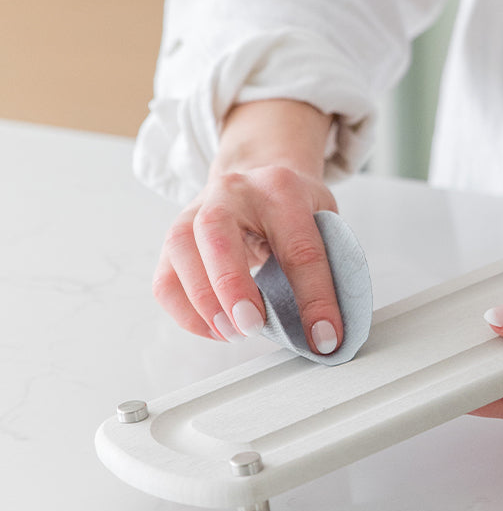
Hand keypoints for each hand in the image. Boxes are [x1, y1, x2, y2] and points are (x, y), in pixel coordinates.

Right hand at [152, 99, 343, 353]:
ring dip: (204, 303)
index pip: (300, 248)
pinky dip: (186, 312)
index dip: (315, 298)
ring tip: (233, 334)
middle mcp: (231, 193)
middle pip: (217, 235)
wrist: (258, 174)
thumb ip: (328, 261)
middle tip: (253, 328)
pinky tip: (214, 329)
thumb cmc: (293, 205)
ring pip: (181, 252)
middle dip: (233, 288)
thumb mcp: (323, 218)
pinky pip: (165, 279)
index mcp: (282, 189)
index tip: (325, 337)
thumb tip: (329, 324)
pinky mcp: (173, 236)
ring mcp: (195, 210)